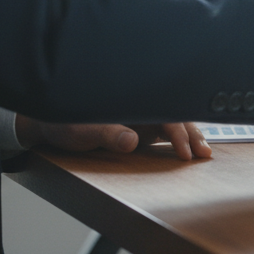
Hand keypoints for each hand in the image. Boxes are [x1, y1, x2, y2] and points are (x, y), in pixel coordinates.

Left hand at [15, 116, 211, 160]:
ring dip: (189, 135)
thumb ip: (107, 133)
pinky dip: (179, 140)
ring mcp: (141, 116)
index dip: (177, 131)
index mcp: (130, 100)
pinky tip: (189, 150)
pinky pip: (165, 131)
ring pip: (174, 122)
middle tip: (203, 153)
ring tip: (203, 153)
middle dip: (192, 132)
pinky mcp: (140, 127)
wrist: (49, 125)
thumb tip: (131, 140)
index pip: (164, 112)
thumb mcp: (80, 130)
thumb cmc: (63, 122)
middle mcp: (139, 106)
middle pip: (174, 115)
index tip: (184, 150)